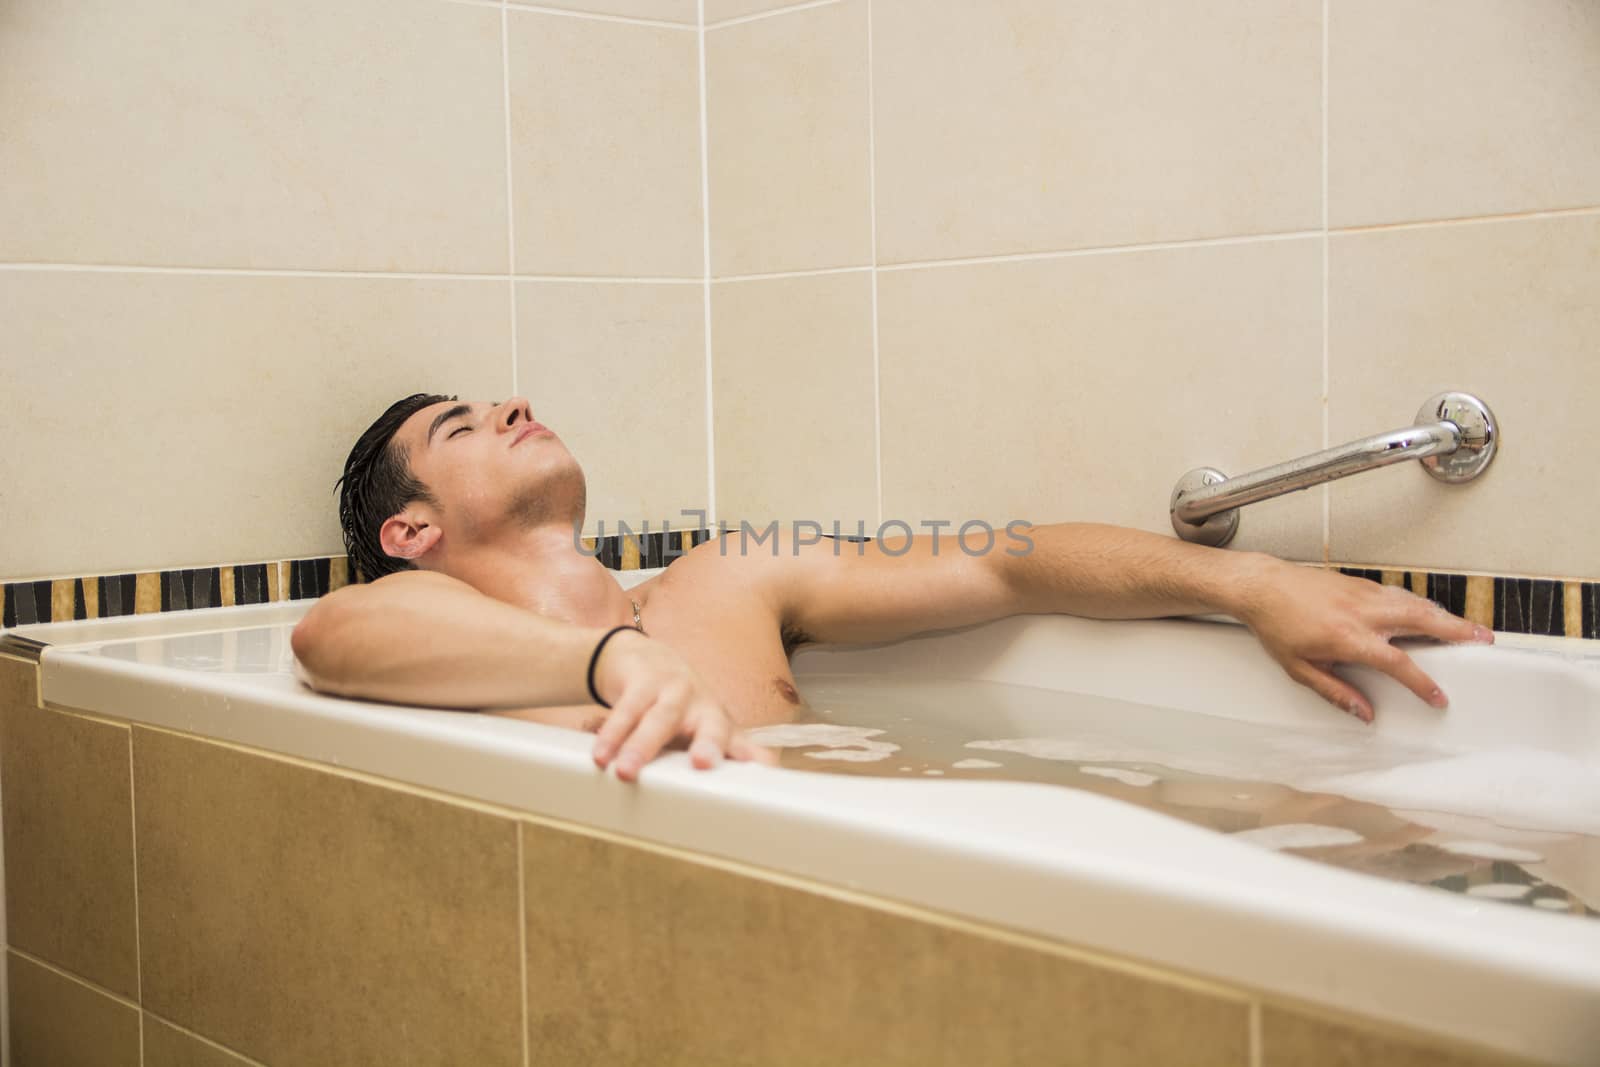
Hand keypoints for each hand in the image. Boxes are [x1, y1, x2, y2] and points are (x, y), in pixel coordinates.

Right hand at [588, 629, 775, 781]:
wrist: (643, 660)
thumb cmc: (679, 705)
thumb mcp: (702, 727)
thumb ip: (729, 749)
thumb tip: (768, 767)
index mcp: (719, 720)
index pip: (738, 740)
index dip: (748, 754)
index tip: (762, 769)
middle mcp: (702, 703)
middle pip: (707, 724)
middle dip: (707, 742)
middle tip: (701, 763)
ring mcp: (672, 688)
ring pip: (660, 718)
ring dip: (641, 745)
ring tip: (626, 772)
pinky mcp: (642, 681)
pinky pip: (626, 710)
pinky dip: (613, 733)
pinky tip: (601, 755)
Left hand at [1234, 560, 1493, 721]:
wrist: (1262, 586)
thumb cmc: (1276, 626)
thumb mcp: (1300, 669)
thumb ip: (1335, 692)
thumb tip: (1364, 714)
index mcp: (1349, 638)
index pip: (1398, 663)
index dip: (1422, 683)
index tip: (1439, 697)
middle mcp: (1363, 613)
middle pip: (1422, 621)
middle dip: (1457, 631)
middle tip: (1484, 641)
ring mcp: (1364, 595)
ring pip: (1415, 603)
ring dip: (1445, 615)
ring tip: (1469, 628)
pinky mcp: (1361, 584)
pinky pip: (1399, 594)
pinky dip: (1421, 604)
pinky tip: (1430, 612)